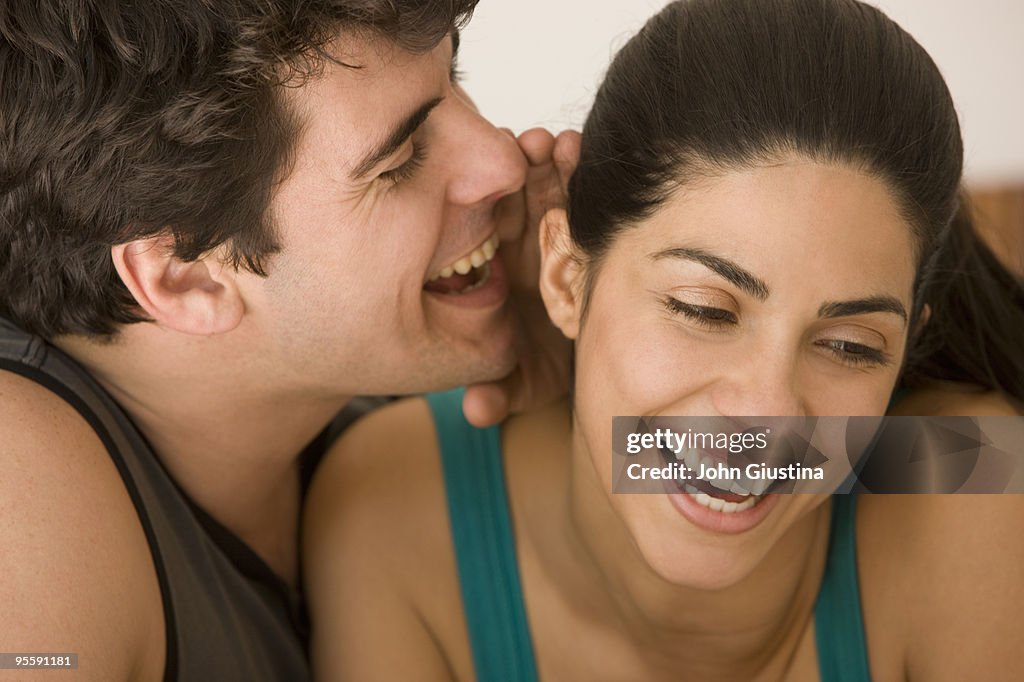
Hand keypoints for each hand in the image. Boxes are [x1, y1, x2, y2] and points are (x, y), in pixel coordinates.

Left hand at [463, 128, 581, 427]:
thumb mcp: (527, 383)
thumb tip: (477, 410)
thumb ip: (500, 393)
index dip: (488, 202)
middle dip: (522, 166)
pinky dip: (584, 169)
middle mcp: (526, 243)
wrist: (587, 363)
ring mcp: (560, 231)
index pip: (488, 227)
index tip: (489, 185)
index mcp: (500, 269)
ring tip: (559, 144)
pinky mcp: (591, 228)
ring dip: (555, 160)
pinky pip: (585, 194)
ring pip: (552, 184)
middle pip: (518, 194)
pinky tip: (582, 148)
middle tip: (529, 146)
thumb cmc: (546, 367)